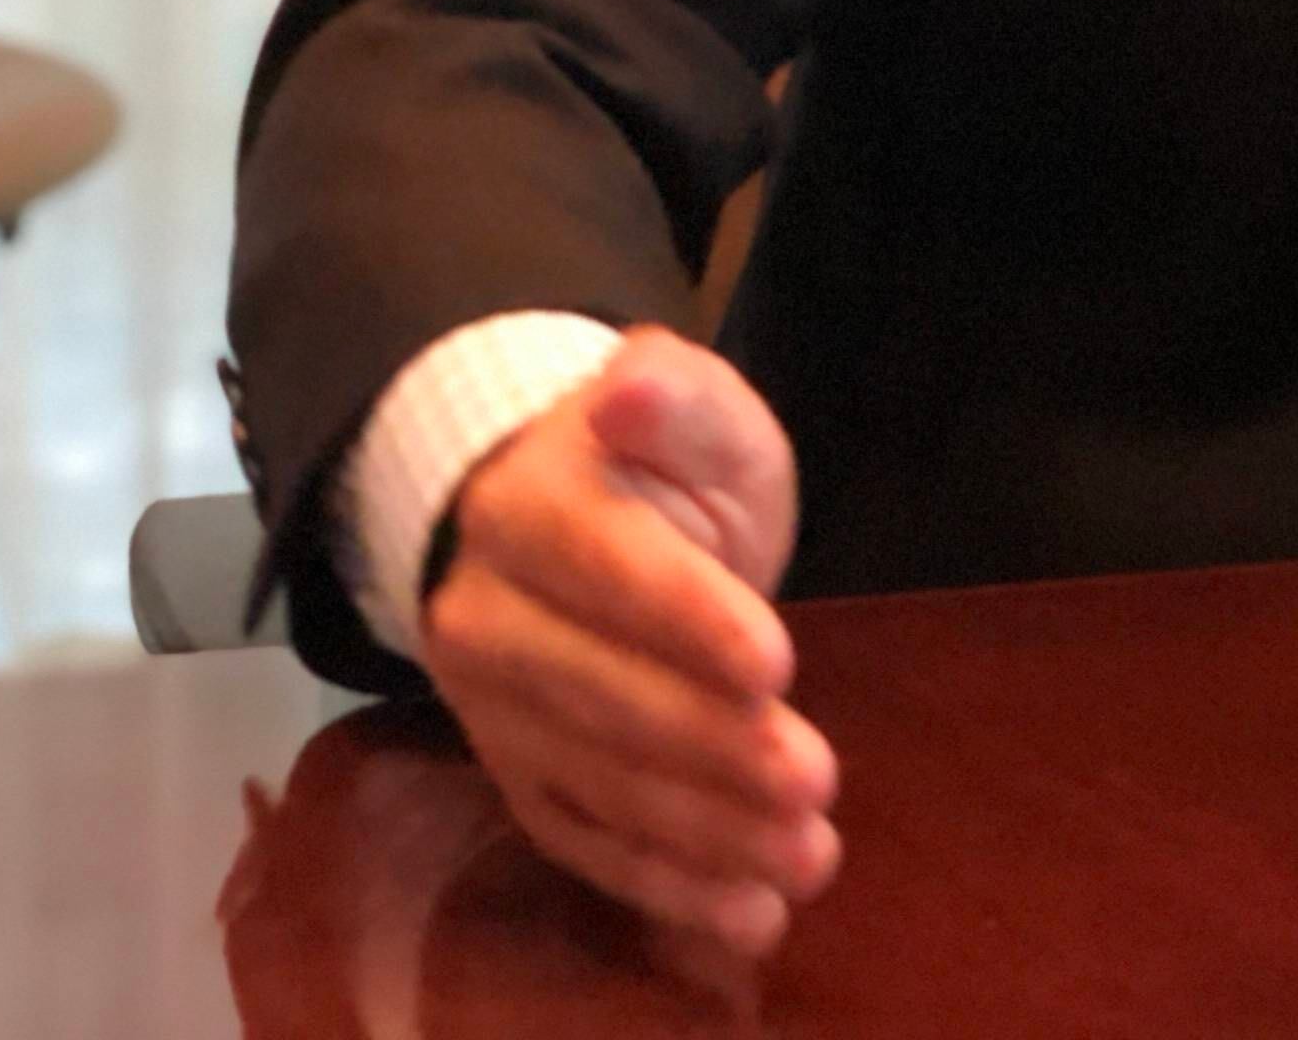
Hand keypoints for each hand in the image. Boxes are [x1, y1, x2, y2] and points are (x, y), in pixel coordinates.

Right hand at [415, 324, 840, 960]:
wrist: (566, 516)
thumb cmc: (656, 461)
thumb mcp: (693, 408)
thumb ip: (674, 398)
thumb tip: (630, 384)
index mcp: (522, 508)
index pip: (606, 567)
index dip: (686, 617)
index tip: (774, 660)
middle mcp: (484, 616)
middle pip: (599, 692)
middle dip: (711, 745)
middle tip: (814, 781)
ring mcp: (490, 709)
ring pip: (595, 780)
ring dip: (704, 831)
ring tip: (806, 858)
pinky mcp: (518, 775)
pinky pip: (582, 841)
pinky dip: (664, 885)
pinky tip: (747, 912)